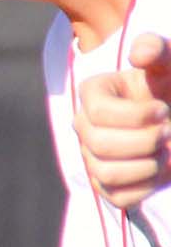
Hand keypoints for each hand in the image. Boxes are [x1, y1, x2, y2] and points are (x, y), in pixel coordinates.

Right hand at [75, 37, 170, 209]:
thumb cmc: (170, 86)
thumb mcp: (169, 63)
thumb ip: (157, 49)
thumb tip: (139, 55)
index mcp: (93, 93)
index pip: (97, 112)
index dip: (134, 115)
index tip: (163, 110)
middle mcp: (84, 126)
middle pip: (99, 144)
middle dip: (144, 141)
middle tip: (170, 132)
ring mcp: (92, 157)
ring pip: (107, 173)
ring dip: (148, 165)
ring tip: (167, 153)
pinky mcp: (107, 185)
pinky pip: (119, 197)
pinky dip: (147, 186)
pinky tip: (163, 169)